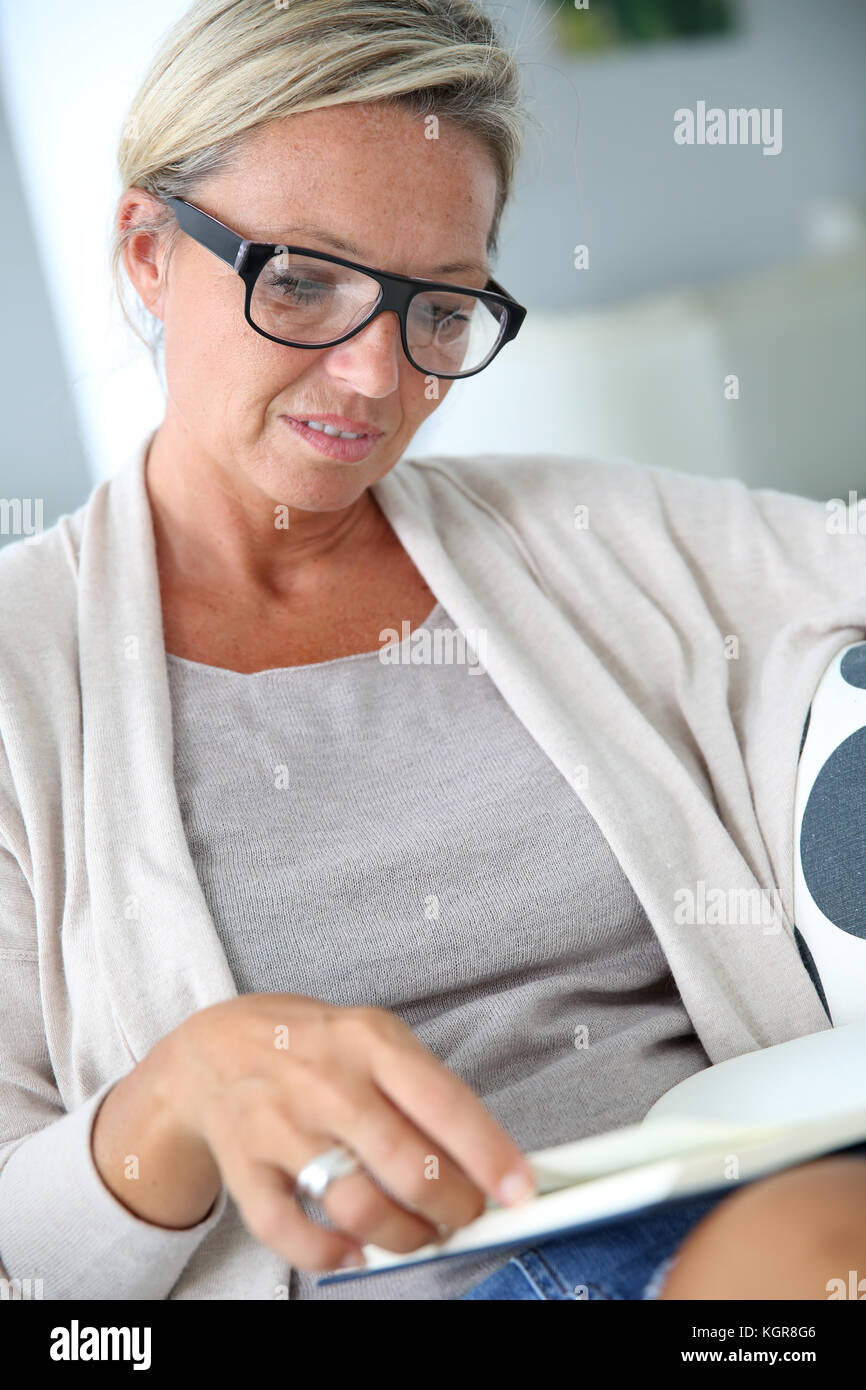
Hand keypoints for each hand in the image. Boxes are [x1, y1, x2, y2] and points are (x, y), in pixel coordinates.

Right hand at [98, 992, 535, 1272]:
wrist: (216, 1047)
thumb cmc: (314, 1045)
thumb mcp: (375, 1039)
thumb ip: (425, 1092)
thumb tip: (488, 1158)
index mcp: (370, 1041)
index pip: (443, 1102)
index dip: (488, 1153)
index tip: (519, 1189)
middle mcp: (327, 1082)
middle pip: (407, 1165)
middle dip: (452, 1207)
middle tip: (465, 1214)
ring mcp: (281, 1125)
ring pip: (357, 1205)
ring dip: (403, 1235)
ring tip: (419, 1231)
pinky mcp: (245, 1166)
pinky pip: (289, 1230)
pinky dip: (329, 1253)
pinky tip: (354, 1248)